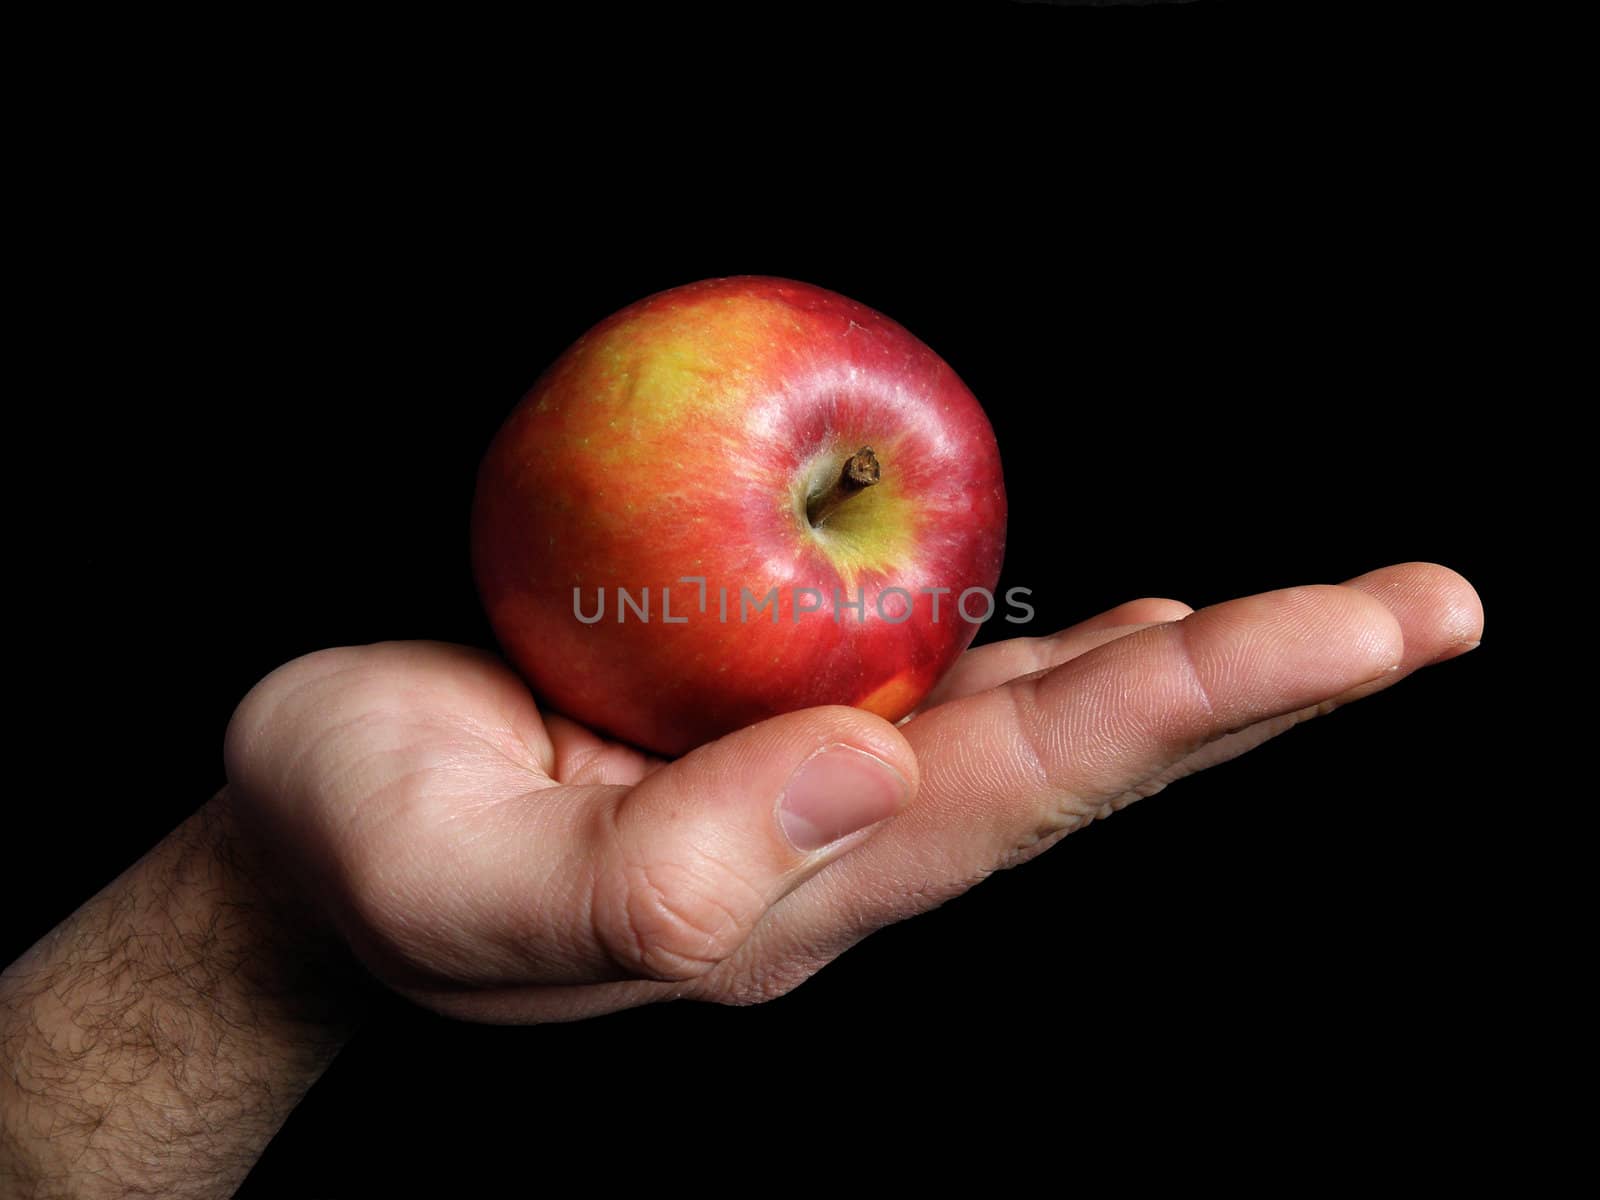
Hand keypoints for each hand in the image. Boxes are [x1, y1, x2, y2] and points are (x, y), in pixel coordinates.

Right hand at [222, 561, 1481, 1022]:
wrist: (323, 830)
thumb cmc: (370, 851)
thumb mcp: (465, 884)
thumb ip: (652, 874)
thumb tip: (861, 764)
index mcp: (794, 888)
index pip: (1033, 790)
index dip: (1193, 708)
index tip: (1348, 641)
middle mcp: (841, 836)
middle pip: (1089, 756)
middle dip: (1262, 686)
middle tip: (1426, 614)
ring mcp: (816, 778)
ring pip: (1048, 722)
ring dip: (1203, 672)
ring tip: (1343, 627)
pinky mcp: (774, 717)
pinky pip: (960, 684)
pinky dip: (1075, 657)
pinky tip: (1148, 633)